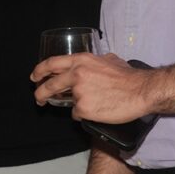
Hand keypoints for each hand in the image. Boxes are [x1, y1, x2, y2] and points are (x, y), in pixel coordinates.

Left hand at [32, 52, 156, 123]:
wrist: (140, 91)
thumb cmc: (128, 76)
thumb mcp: (109, 59)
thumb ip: (96, 61)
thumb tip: (94, 63)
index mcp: (81, 60)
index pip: (52, 63)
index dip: (40, 70)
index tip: (34, 77)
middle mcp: (76, 74)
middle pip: (50, 85)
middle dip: (40, 92)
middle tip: (38, 98)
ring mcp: (78, 92)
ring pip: (67, 101)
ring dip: (74, 104)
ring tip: (86, 105)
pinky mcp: (83, 109)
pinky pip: (77, 113)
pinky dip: (83, 113)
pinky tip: (95, 110)